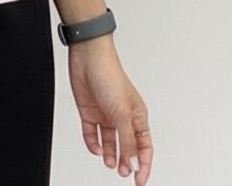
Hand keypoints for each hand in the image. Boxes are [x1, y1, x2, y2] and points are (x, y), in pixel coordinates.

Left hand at [67, 37, 152, 183]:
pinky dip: (94, 143)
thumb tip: (135, 164)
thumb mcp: (121, 113)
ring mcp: (106, 115)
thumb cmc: (110, 76)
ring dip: (110, 154)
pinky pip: (93, 134)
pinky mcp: (90, 112)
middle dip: (126, 161)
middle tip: (123, 173)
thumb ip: (127, 140)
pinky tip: (96, 148)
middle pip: (127, 146)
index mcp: (137, 115)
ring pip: (110, 142)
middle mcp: (122, 116)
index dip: (144, 164)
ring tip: (110, 163)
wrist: (87, 58)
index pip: (144, 146)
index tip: (139, 181)